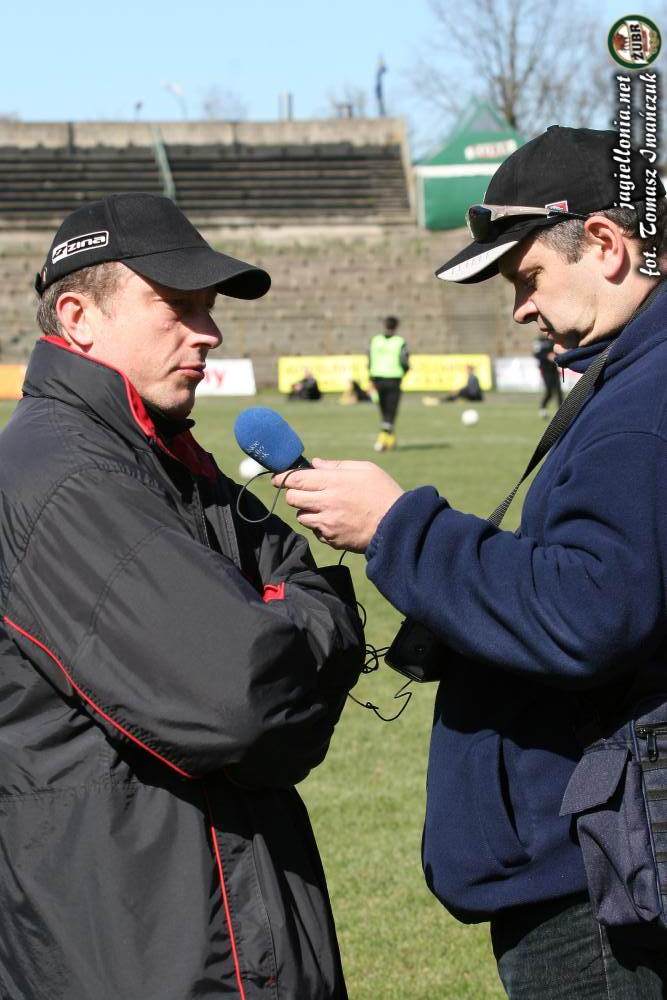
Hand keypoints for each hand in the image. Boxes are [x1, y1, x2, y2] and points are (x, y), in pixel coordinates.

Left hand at [272, 459, 404, 551]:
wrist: (398, 525)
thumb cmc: (383, 493)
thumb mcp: (365, 469)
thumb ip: (337, 466)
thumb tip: (316, 464)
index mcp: (333, 482)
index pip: (296, 479)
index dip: (282, 477)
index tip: (277, 478)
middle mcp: (327, 503)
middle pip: (292, 498)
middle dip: (294, 493)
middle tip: (304, 492)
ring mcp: (328, 523)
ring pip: (301, 517)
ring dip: (307, 511)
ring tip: (325, 507)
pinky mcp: (332, 539)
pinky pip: (316, 532)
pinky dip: (320, 526)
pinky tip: (336, 521)